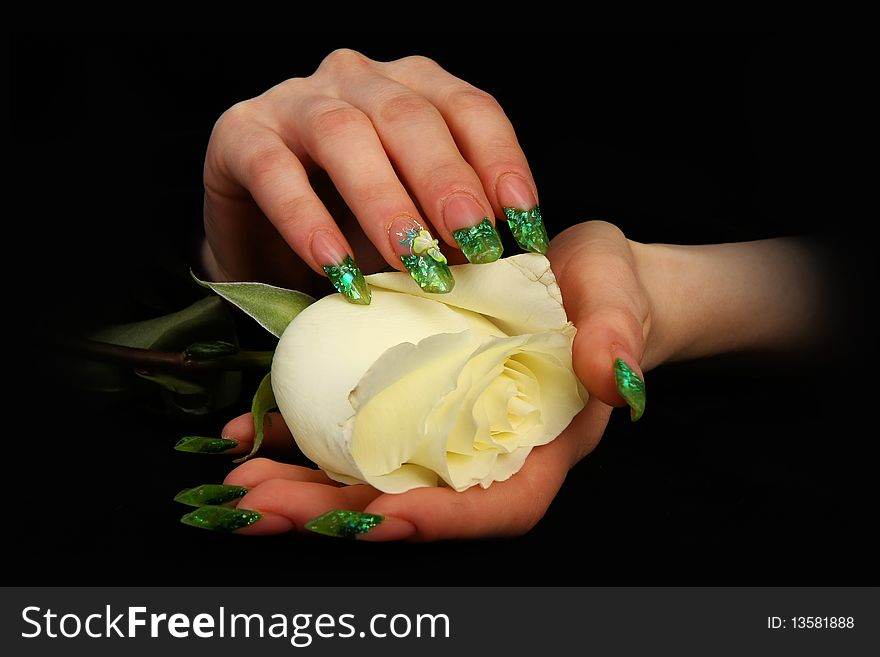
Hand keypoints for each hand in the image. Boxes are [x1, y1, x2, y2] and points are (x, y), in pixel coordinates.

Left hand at [177, 223, 654, 539]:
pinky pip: (354, 430)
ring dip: (302, 485)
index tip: (380, 517)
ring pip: (371, 475)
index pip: (496, 507)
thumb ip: (618, 333)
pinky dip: (301, 434)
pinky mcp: (407, 399)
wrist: (573, 274)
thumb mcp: (618, 299)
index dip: (440, 521)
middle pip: (413, 503)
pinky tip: (252, 428)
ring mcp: (439, 430)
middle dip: (337, 513)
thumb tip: (612, 377)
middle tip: (262, 505)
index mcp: (538, 447)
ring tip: (240, 481)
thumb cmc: (605, 293)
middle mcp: (481, 451)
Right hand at [202, 49, 545, 299]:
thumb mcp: (412, 225)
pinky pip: (275, 170)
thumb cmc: (349, 228)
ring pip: (344, 133)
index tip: (521, 221)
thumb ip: (448, 231)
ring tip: (412, 260)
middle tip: (474, 242)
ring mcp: (295, 100)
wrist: (262, 239)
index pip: (468, 108)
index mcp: (412, 89)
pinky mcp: (240, 134)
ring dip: (384, 201)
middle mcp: (358, 80)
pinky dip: (307, 219)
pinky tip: (335, 266)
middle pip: (409, 117)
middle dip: (446, 182)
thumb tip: (502, 264)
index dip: (500, 160)